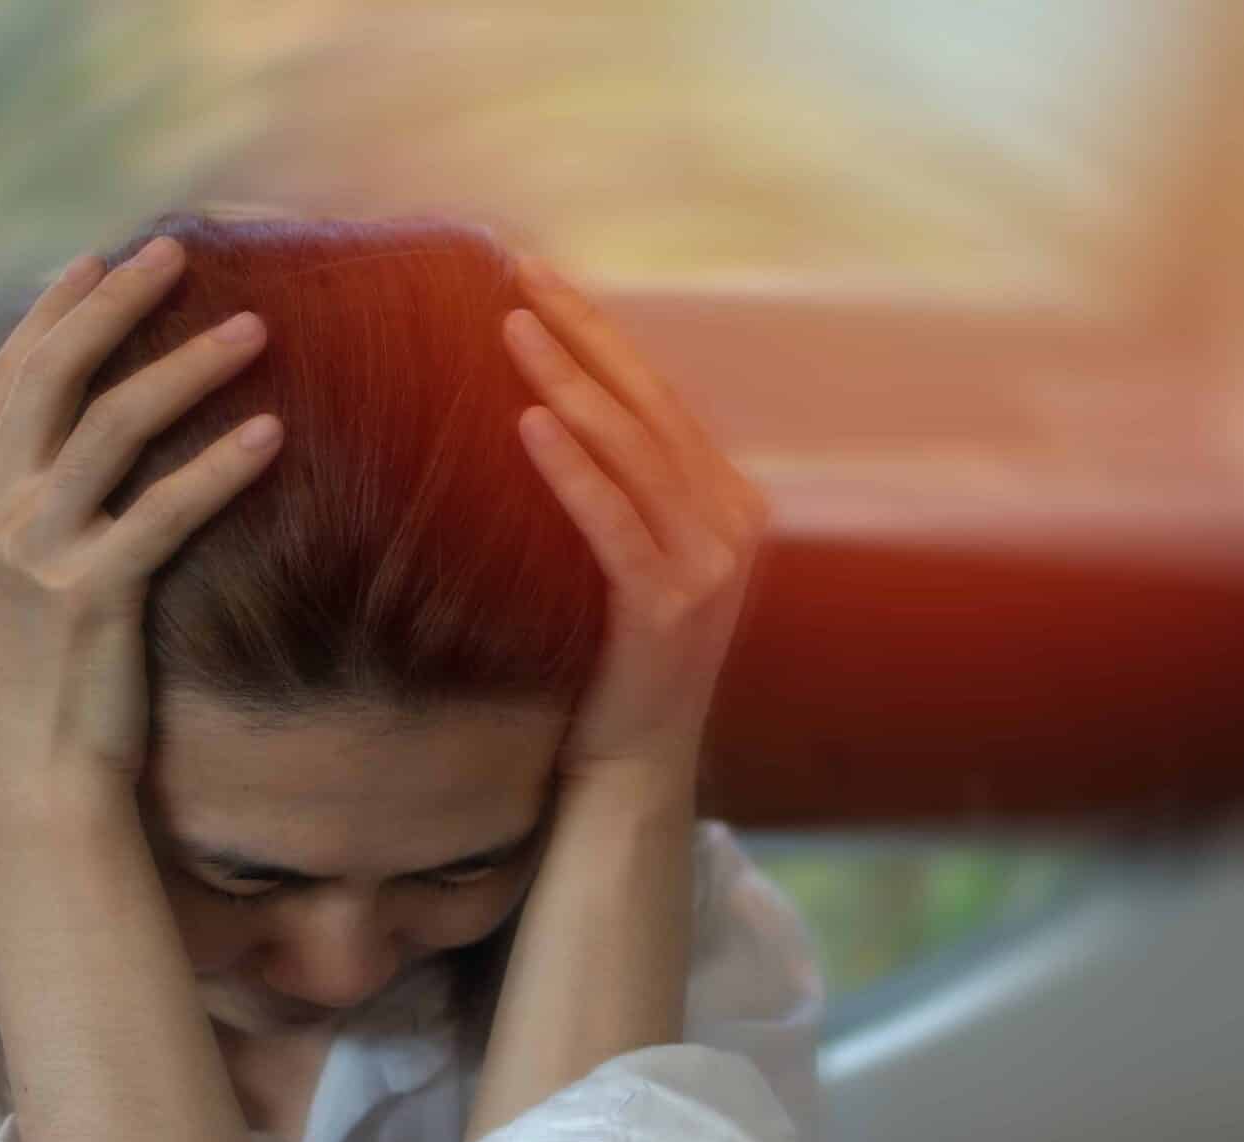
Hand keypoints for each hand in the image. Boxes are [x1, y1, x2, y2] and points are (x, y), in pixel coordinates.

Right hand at [0, 236, 282, 800]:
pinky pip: (164, 512)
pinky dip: (218, 469)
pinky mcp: (90, 596)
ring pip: (113, 427)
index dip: (55, 313)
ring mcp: (31, 553)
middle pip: (52, 377)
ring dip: (186, 367)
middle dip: (114, 304)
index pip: (5, 377)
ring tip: (252, 327)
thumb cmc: (11, 683)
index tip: (101, 261)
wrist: (26, 781)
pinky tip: (270, 435)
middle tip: (175, 252)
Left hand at [504, 258, 769, 789]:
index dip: (599, 330)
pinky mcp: (667, 609)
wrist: (630, 766)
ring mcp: (709, 568)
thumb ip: (618, 491)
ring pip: (634, 450)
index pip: (658, 395)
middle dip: (583, 333)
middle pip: (649, 404)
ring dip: (568, 382)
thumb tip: (542, 401)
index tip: (538, 276)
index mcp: (728, 501)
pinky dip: (571, 469)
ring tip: (511, 329)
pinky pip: (614, 522)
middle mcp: (732, 525)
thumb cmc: (610, 658)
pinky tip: (528, 423)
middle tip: (518, 274)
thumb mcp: (626, 559)